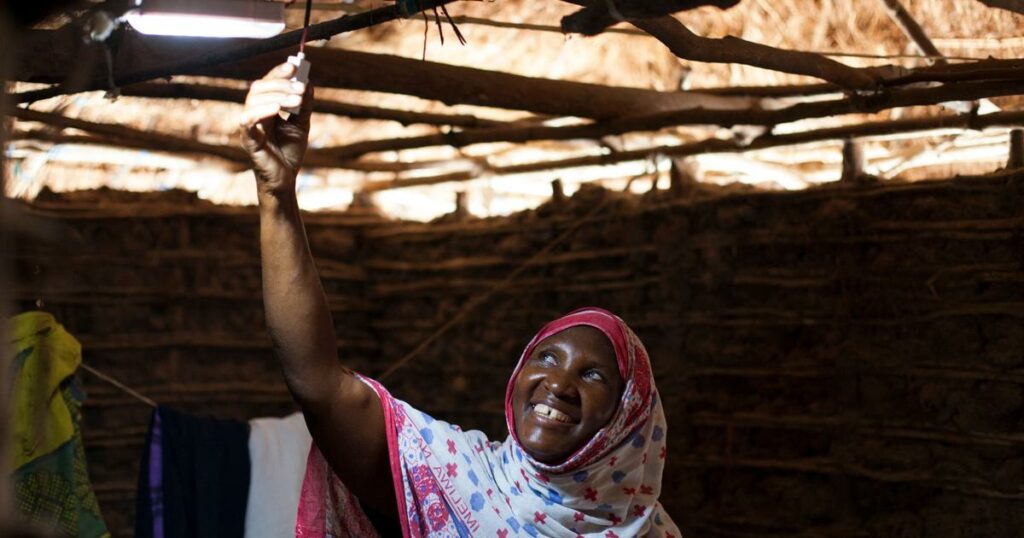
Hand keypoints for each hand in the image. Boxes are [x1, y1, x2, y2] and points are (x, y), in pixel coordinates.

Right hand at [240, 62, 313, 195]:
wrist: (285, 179)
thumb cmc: (290, 151)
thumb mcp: (301, 123)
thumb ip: (304, 104)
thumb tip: (308, 83)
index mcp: (266, 106)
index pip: (268, 82)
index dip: (278, 72)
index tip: (293, 66)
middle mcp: (255, 113)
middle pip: (259, 88)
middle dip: (280, 84)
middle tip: (300, 88)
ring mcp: (250, 126)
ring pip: (253, 101)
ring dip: (275, 96)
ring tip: (296, 101)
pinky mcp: (249, 140)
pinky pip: (247, 122)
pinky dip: (259, 112)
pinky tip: (275, 110)